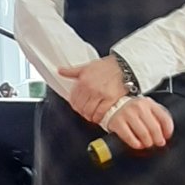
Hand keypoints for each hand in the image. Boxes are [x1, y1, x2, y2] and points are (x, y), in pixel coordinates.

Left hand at [58, 56, 174, 151]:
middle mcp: (89, 88)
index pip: (73, 99)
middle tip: (85, 112)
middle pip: (80, 107)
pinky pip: (100, 113)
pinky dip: (97, 118)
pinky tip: (98, 118)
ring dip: (88, 116)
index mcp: (82, 80)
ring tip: (91, 116)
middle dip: (81, 112)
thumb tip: (60, 71)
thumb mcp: (87, 66)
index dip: (74, 105)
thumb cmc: (106, 66)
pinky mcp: (110, 99)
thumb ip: (72, 71)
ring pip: (88, 112)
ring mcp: (100, 94)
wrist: (124, 66)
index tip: (77, 106)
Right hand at [101, 96, 173, 152]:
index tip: (167, 137)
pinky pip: (129, 137)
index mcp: (148, 103)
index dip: (168, 130)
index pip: (164, 118)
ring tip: (148, 144)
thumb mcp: (146, 108)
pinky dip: (136, 144)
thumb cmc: (132, 110)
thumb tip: (166, 133)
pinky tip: (138, 145)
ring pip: (143, 134)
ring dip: (148, 143)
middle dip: (158, 139)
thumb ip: (157, 117)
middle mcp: (138, 107)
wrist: (112, 105)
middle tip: (158, 143)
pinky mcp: (117, 122)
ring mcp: (127, 114)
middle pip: (154, 128)